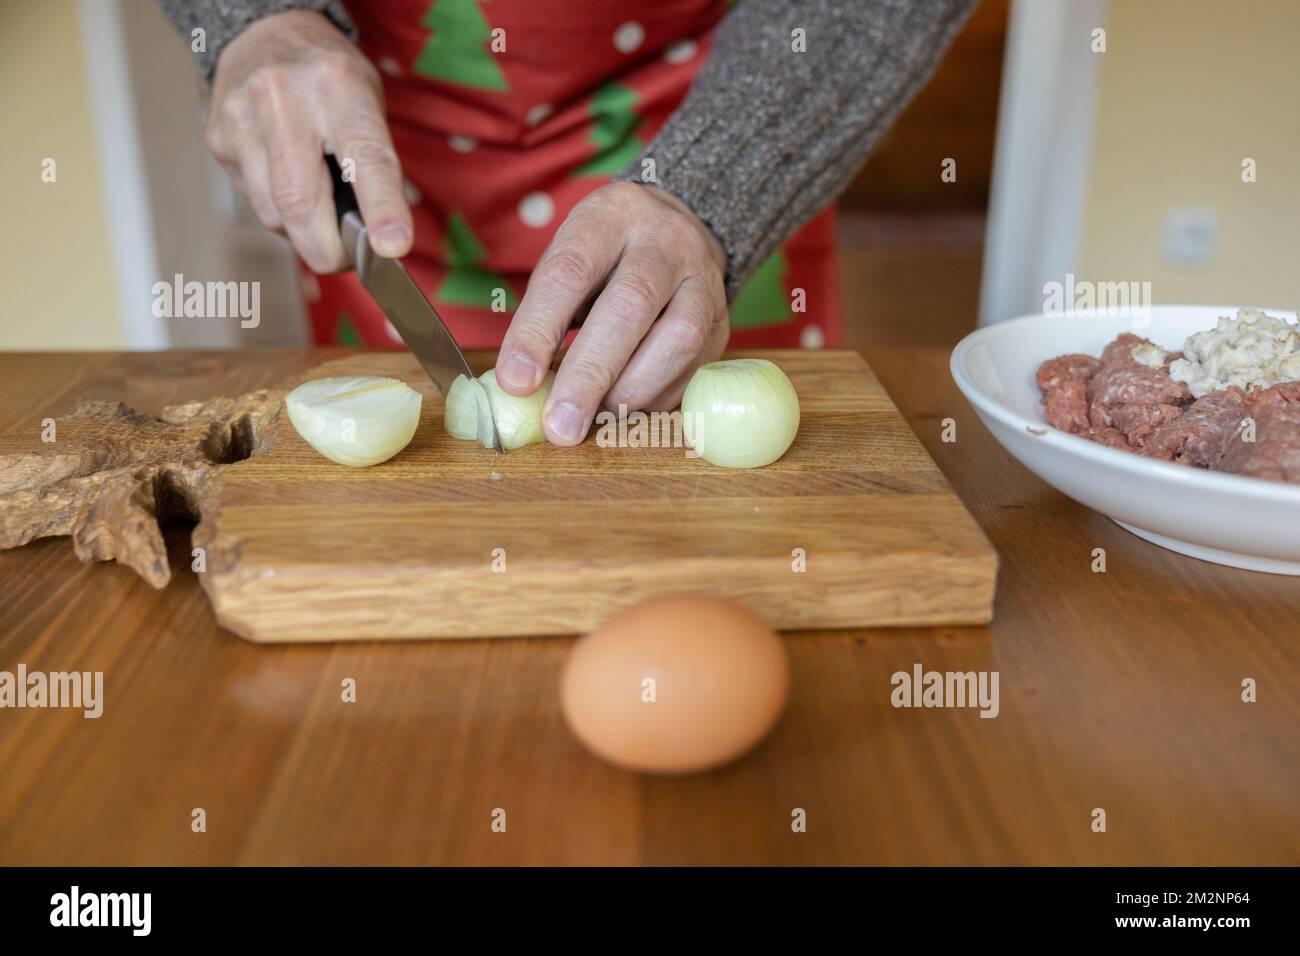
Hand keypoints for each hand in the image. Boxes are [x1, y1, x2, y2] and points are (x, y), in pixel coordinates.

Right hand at [204, 10, 411, 271]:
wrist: (265, 33)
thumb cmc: (329, 79)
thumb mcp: (368, 104)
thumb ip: (376, 166)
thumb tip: (381, 238)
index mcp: (338, 87)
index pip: (365, 159)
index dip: (381, 210)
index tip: (392, 247)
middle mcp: (284, 100)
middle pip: (302, 204)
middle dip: (328, 249)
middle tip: (348, 259)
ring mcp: (242, 119)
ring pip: (273, 214)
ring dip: (302, 233)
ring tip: (319, 214)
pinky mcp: (218, 139)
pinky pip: (254, 203)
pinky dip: (278, 214)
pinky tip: (287, 187)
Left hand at [496, 182, 728, 443]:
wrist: (680, 232)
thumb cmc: (607, 256)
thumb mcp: (570, 258)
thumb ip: (546, 314)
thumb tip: (522, 386)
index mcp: (613, 216)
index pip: (570, 272)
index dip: (539, 331)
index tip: (516, 382)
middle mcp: (667, 242)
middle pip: (630, 305)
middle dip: (590, 374)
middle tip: (560, 426)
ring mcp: (704, 283)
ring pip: (677, 339)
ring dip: (630, 391)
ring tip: (593, 418)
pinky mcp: (723, 325)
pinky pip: (693, 369)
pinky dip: (654, 399)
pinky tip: (625, 409)